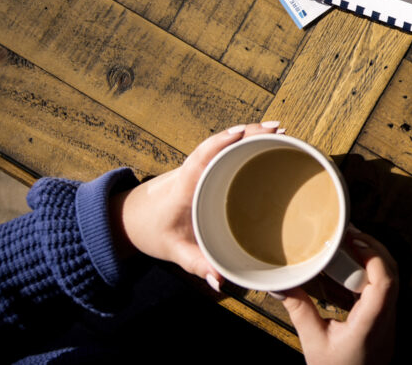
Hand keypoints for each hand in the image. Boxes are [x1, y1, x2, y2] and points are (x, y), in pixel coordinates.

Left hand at [109, 121, 281, 290]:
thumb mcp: (175, 252)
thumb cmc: (153, 232)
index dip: (221, 143)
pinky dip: (247, 141)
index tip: (242, 132)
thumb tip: (221, 280)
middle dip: (249, 133)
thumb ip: (197, 265)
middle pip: (221, 143)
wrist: (131, 219)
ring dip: (251, 134)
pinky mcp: (206, 168)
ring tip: (281, 131)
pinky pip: (226, 149)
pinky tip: (268, 139)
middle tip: (279, 131)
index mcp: (183, 187)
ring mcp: (199, 167)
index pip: (200, 158)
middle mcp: (192, 170)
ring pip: (225, 143)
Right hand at [280, 230, 397, 364]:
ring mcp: (389, 321)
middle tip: (350, 236)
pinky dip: (373, 273)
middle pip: (392, 274)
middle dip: (374, 249)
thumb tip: (282, 285)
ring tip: (352, 247)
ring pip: (392, 280)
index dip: (373, 256)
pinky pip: (386, 290)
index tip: (355, 241)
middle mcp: (386, 320)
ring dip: (374, 260)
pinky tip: (355, 269)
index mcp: (370, 324)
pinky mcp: (385, 321)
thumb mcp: (313, 343)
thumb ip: (300, 311)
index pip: (385, 283)